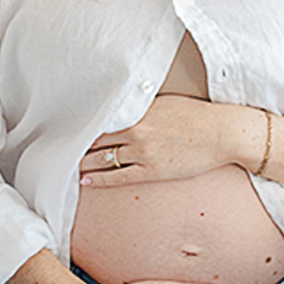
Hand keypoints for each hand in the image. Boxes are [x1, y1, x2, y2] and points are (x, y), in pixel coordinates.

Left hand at [80, 95, 248, 186]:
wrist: (223, 133)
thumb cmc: (197, 116)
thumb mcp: (165, 102)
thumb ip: (141, 107)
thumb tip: (122, 108)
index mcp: (139, 110)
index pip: (101, 118)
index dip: (83, 125)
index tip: (69, 128)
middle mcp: (137, 130)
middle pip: (96, 139)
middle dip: (78, 144)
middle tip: (61, 149)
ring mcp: (144, 152)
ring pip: (103, 158)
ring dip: (84, 162)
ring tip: (70, 166)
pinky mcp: (152, 170)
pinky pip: (118, 176)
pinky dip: (98, 179)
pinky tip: (85, 180)